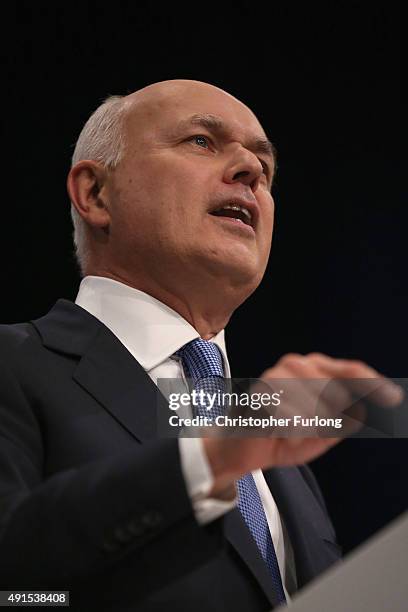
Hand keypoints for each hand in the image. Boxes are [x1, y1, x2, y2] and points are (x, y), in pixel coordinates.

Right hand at [203, 353, 402, 497]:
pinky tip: (278, 432)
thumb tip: (362, 409)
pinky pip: (294, 418)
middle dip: (326, 420)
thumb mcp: (322, 433)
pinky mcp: (261, 392)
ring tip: (287, 430)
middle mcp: (295, 365)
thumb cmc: (281, 435)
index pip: (350, 370)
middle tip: (303, 428)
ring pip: (316, 407)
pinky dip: (291, 433)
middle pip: (335, 394)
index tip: (393, 397)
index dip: (373, 384)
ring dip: (307, 427)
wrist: (239, 447)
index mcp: (312, 369)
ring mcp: (277, 375)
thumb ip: (344, 421)